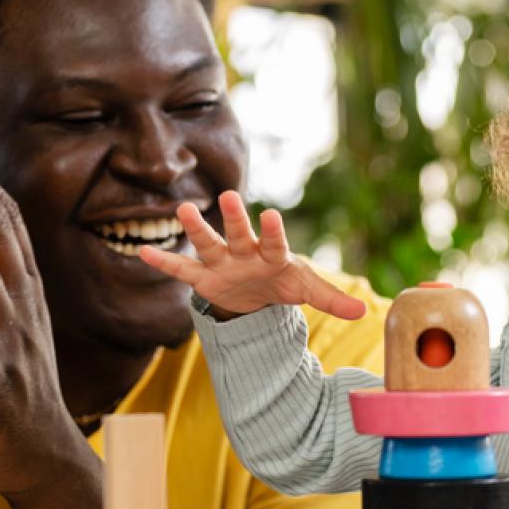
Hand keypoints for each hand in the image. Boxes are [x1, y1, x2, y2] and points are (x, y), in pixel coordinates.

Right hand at [135, 191, 367, 320]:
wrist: (257, 292)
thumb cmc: (282, 282)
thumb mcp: (306, 290)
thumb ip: (332, 299)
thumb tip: (366, 312)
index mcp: (272, 255)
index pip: (275, 243)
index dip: (273, 232)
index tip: (270, 215)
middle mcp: (245, 253)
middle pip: (239, 235)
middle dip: (234, 219)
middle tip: (227, 196)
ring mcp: (222, 263)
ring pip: (208, 244)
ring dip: (196, 229)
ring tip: (182, 210)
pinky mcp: (203, 278)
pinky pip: (181, 269)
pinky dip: (163, 262)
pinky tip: (142, 252)